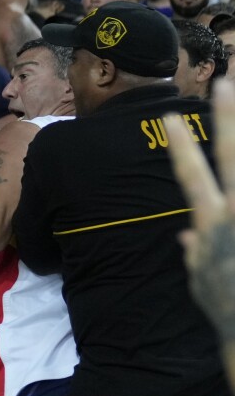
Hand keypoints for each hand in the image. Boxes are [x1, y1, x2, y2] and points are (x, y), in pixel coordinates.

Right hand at [163, 81, 234, 344]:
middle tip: (226, 84)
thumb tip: (188, 235)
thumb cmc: (227, 311)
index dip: (178, 144)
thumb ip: (196, 254)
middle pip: (231, 155)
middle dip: (227, 118)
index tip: (167, 116)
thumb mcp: (203, 282)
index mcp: (210, 223)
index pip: (189, 174)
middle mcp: (234, 214)